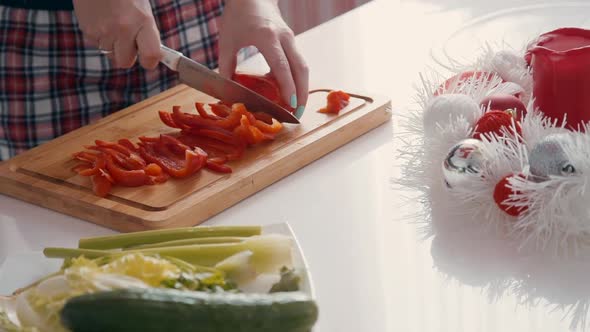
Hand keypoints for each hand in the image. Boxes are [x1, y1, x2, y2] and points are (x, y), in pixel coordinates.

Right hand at [73, 0, 160, 69]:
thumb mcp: (143, 9)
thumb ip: (147, 32)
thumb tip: (152, 55)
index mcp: (143, 21)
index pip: (151, 55)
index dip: (150, 61)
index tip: (148, 58)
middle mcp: (124, 28)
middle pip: (125, 62)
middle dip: (127, 55)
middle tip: (128, 42)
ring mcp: (104, 31)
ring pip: (109, 54)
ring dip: (112, 46)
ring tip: (113, 26)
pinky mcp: (88, 30)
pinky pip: (96, 44)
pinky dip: (100, 37)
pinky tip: (102, 22)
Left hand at [218, 0, 308, 115]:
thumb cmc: (237, 16)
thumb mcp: (227, 41)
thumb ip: (226, 67)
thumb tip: (227, 91)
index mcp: (267, 36)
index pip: (281, 65)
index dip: (287, 86)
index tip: (290, 104)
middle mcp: (284, 37)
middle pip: (300, 68)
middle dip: (301, 93)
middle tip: (298, 114)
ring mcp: (291, 38)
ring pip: (303, 67)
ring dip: (302, 88)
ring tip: (297, 108)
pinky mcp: (292, 41)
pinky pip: (298, 63)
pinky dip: (296, 80)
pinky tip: (288, 93)